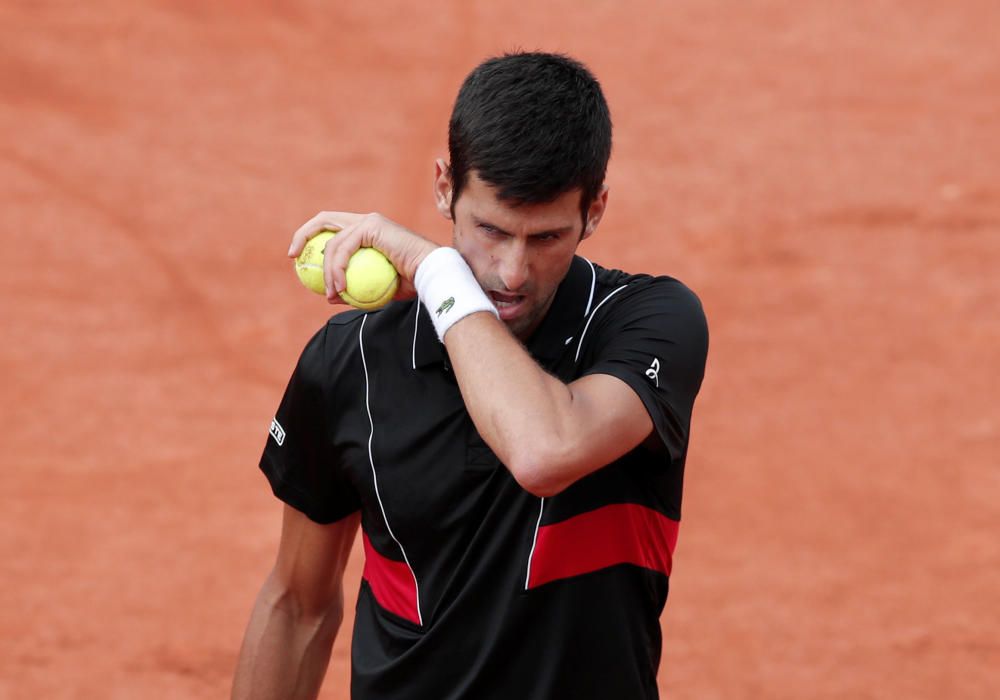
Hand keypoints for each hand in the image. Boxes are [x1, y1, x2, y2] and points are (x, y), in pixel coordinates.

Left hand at [288, 212, 438, 303]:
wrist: (430, 274)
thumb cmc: (410, 284)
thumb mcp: (375, 290)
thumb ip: (353, 290)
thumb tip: (330, 297)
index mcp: (366, 231)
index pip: (332, 228)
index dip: (310, 238)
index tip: (299, 259)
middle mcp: (366, 221)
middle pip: (324, 219)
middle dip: (303, 234)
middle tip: (294, 258)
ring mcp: (369, 221)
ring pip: (333, 242)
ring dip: (328, 270)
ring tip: (332, 292)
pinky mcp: (372, 226)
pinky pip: (344, 248)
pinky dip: (338, 268)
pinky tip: (340, 286)